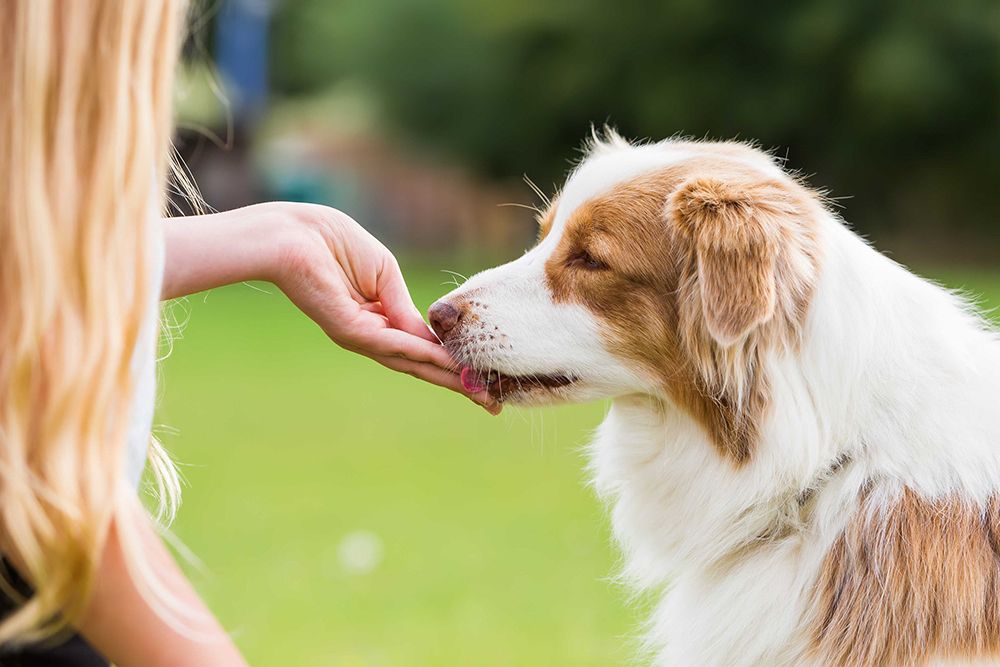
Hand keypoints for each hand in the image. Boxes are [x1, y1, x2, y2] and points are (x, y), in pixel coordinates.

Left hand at [268, 203, 499, 413]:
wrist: (295, 234)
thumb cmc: (334, 243)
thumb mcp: (385, 275)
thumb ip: (405, 307)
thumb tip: (430, 337)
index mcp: (378, 321)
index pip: (421, 349)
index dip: (452, 363)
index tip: (483, 378)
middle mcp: (370, 336)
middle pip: (419, 366)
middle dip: (456, 383)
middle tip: (491, 405)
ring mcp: (359, 336)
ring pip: (410, 362)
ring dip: (447, 376)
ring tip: (478, 391)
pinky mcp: (349, 331)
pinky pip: (392, 345)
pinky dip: (421, 353)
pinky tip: (446, 362)